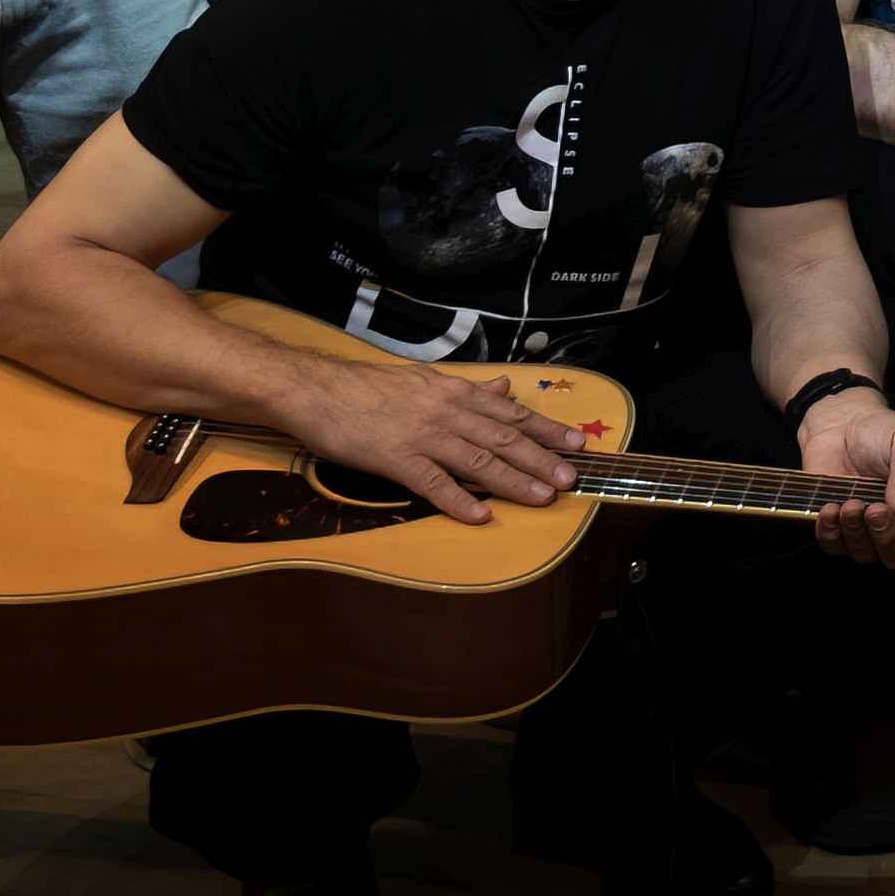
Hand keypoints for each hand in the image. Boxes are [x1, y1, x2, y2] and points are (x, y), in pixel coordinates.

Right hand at [280, 354, 593, 525]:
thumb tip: (503, 386)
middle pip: (502, 436)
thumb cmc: (369, 387)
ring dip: (513, 480)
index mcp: (454, 391)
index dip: (545, 428)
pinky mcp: (395, 458)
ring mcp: (422, 435)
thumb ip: (466, 389)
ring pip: (477, 459)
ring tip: (542, 496)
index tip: (576, 442)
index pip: (510, 411)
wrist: (317, 389)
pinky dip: (459, 499)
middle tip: (571, 476)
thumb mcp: (425, 380)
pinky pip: (433, 482)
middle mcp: (446, 411)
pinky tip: (481, 515)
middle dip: (541, 457)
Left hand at [794, 379, 894, 563]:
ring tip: (852, 502)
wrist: (841, 425)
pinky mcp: (836, 530)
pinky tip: (831, 508)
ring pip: (865, 555)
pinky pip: (834, 546)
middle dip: (888, 539)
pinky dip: (830, 531)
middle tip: (877, 510)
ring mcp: (866, 533)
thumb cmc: (881, 432)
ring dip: (856, 532)